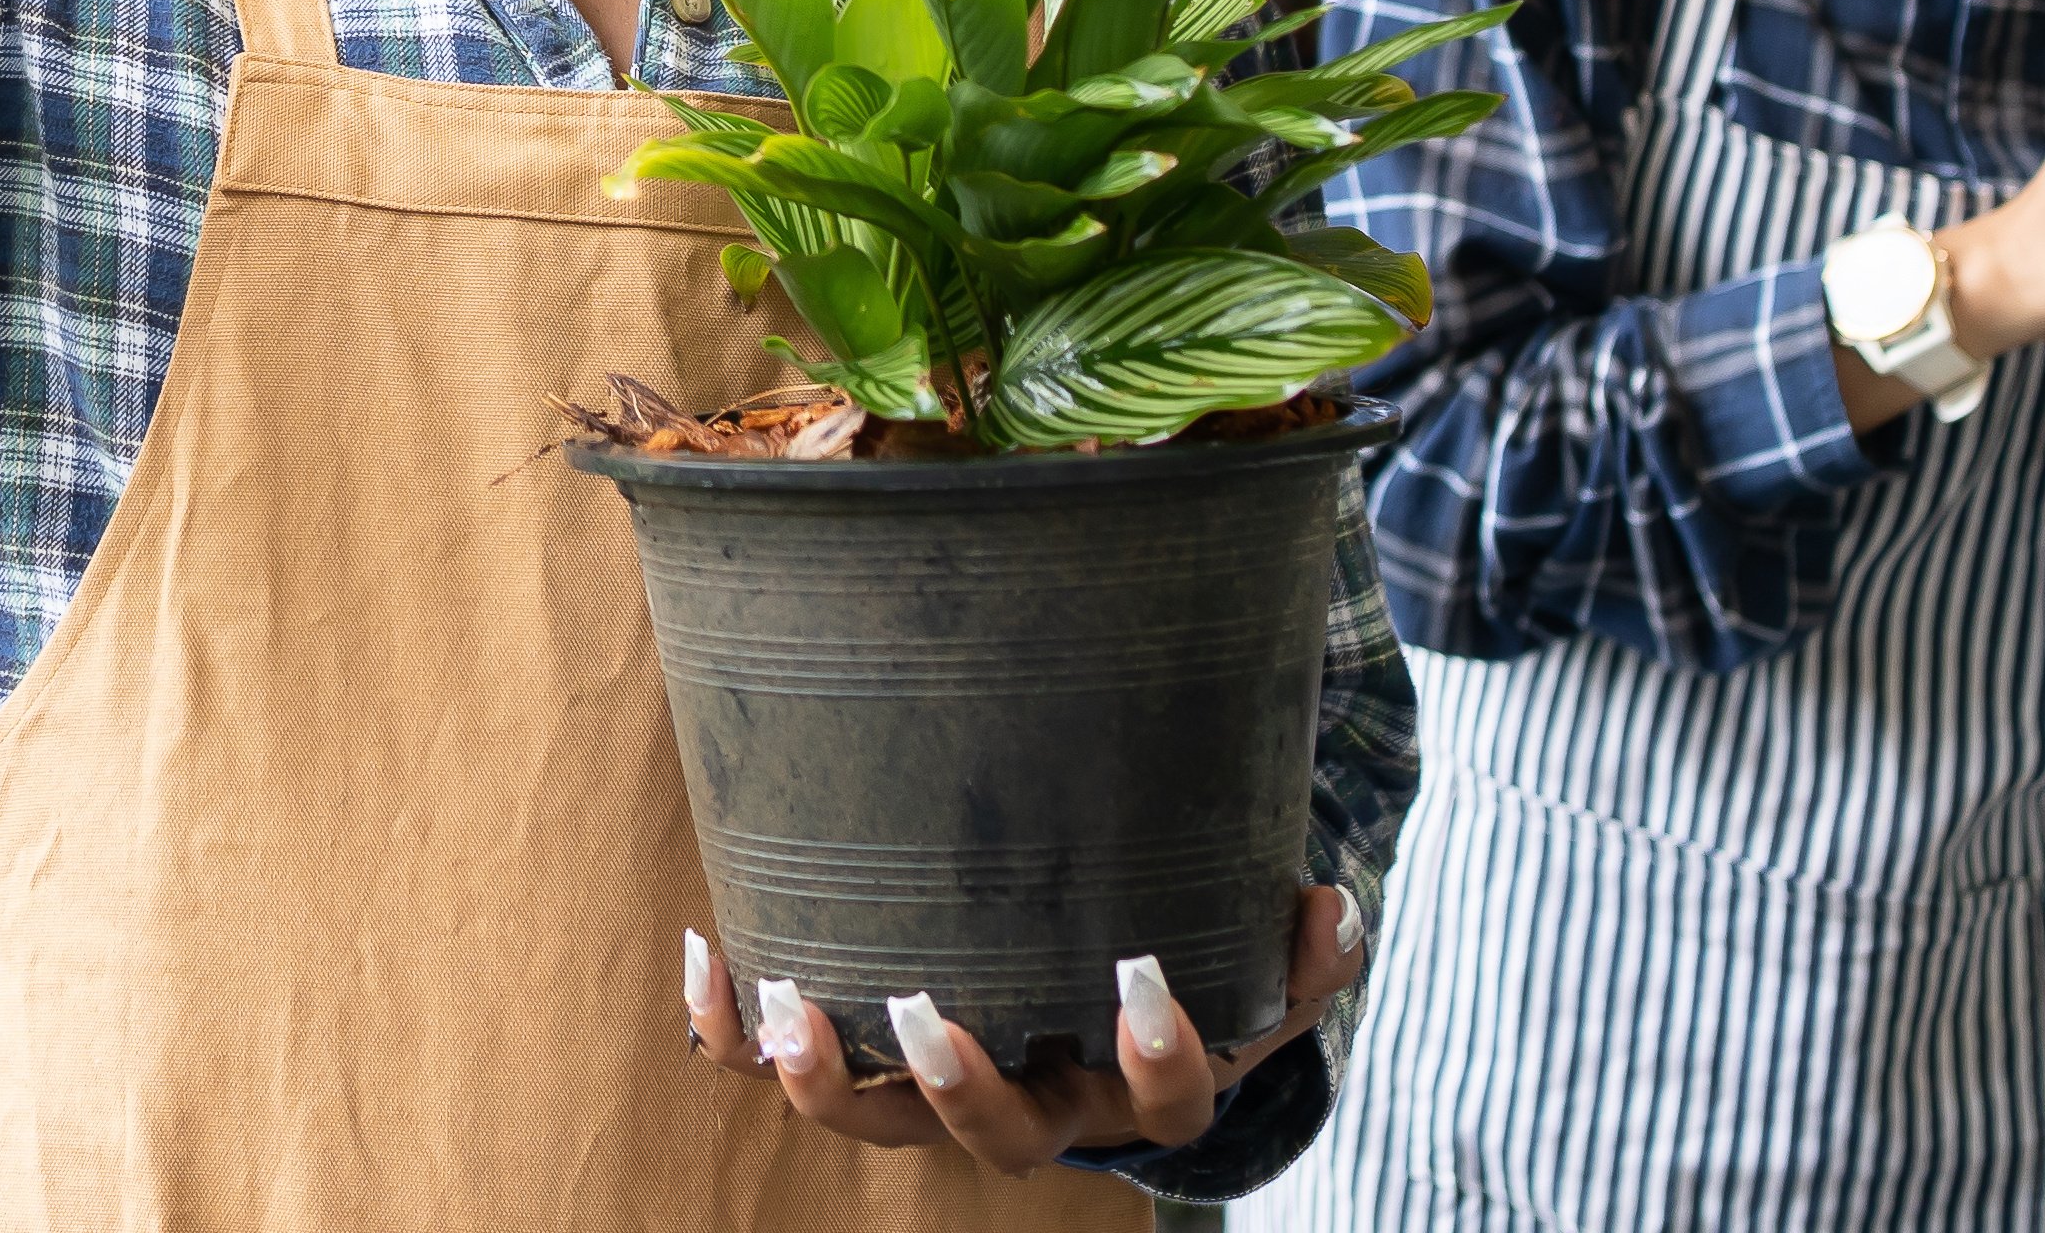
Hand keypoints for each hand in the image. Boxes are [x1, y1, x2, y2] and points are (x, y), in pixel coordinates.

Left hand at [677, 881, 1357, 1171]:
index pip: (1163, 1103)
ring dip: (825, 1075)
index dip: (1157, 1056)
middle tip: (923, 1012)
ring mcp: (941, 1097)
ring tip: (781, 1003)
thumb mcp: (1257, 974)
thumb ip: (1300, 951)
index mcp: (1136, 1093)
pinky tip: (711, 953)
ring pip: (873, 1123)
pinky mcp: (865, 1063)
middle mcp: (1040, 1109)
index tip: (1144, 983)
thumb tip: (1333, 905)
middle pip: (993, 1139)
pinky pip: (777, 1069)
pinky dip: (731, 1032)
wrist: (1102, 1019)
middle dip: (956, 1084)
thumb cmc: (1188, 975)